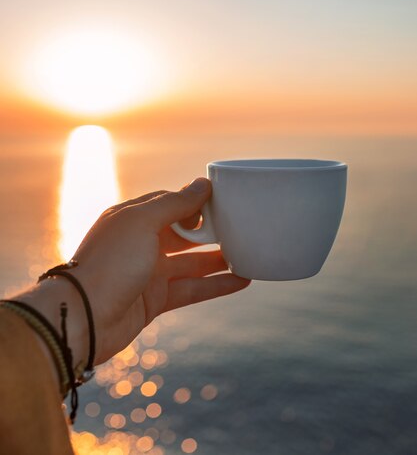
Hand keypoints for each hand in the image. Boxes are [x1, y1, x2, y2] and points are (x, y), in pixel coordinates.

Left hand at [18, 178, 249, 368]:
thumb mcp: (142, 222)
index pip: (169, 202)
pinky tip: (242, 280)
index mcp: (132, 218)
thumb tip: (202, 183)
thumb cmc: (110, 263)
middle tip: (240, 226)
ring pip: (191, 262)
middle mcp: (140, 243)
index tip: (222, 200)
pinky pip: (192, 289)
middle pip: (183, 232)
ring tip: (249, 251)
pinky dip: (216, 285)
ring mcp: (148, 272)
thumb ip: (175, 203)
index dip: (194, 201)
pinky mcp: (155, 300)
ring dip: (218, 258)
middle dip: (210, 230)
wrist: (84, 318)